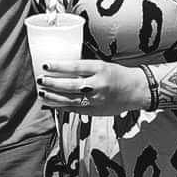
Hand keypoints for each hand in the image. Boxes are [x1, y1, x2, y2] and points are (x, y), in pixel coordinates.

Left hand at [35, 58, 151, 116]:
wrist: (137, 90)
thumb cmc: (118, 75)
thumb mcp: (103, 65)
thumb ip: (85, 67)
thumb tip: (62, 67)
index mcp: (100, 69)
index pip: (75, 67)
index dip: (59, 66)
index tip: (45, 65)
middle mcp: (98, 84)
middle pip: (70, 85)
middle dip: (52, 83)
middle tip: (40, 80)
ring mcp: (96, 100)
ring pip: (70, 99)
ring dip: (53, 97)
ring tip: (41, 93)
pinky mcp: (96, 111)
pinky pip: (75, 109)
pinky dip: (62, 107)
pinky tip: (52, 104)